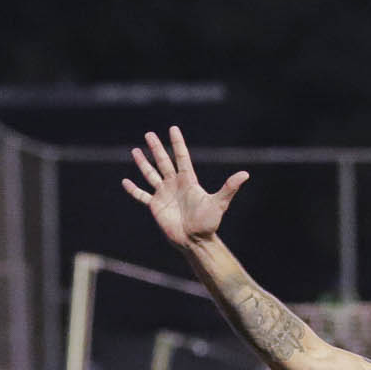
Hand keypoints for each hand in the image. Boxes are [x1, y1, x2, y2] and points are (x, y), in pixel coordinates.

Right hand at [123, 128, 248, 247]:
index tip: (173, 129)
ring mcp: (164, 194)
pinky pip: (142, 195)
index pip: (181, 157)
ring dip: (143, 163)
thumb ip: (229, 188)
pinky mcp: (155, 206)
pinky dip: (133, 189)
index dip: (177, 143)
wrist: (195, 241)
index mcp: (188, 181)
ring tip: (135, 150)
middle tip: (149, 134)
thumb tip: (245, 174)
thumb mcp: (219, 203)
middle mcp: (174, 185)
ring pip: (151, 175)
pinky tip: (125, 181)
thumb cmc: (208, 223)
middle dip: (156, 148)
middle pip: (163, 162)